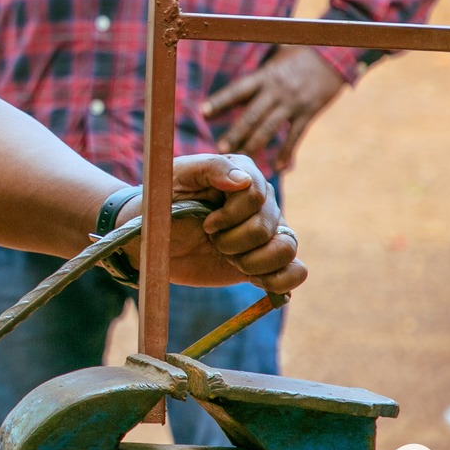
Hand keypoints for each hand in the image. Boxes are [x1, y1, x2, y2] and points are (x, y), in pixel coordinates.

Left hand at [121, 154, 305, 292]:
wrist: (152, 241)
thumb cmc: (161, 203)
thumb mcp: (176, 177)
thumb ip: (211, 169)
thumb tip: (243, 181)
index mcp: (243, 174)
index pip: (256, 196)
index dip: (230, 216)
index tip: (206, 224)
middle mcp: (262, 202)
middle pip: (267, 226)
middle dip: (233, 241)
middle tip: (212, 241)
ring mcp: (266, 232)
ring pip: (287, 248)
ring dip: (254, 262)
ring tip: (231, 261)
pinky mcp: (265, 261)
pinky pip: (296, 272)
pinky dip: (281, 281)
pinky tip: (257, 281)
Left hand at [203, 47, 347, 166]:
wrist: (334, 55)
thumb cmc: (299, 55)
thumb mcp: (275, 58)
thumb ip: (258, 78)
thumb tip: (235, 96)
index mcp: (265, 75)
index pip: (238, 89)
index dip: (221, 100)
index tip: (203, 112)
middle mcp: (277, 90)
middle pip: (252, 115)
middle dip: (235, 133)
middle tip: (220, 149)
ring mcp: (293, 103)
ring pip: (270, 128)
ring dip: (254, 145)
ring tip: (242, 159)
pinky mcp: (308, 112)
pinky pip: (295, 136)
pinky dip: (288, 153)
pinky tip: (280, 167)